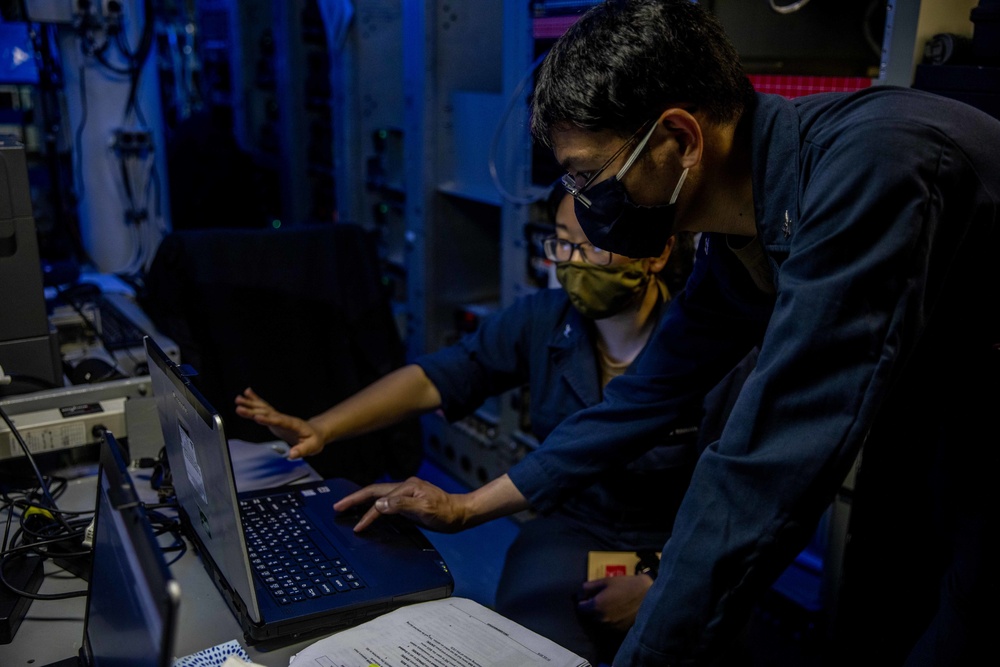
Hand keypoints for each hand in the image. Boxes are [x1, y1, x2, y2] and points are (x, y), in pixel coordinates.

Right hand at [234, 387, 324, 458]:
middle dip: (253, 410)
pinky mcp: (274, 419)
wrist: (315, 432)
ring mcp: (279, 417)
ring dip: (251, 404)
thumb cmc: (314, 440)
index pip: (279, 421)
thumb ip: (302, 450)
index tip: (257, 417)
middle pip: (267, 413)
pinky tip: (247, 394)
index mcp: (293, 424)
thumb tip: (292, 455)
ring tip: (238, 399)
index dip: (269, 419)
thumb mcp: (312, 447)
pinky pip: (264, 408)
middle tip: (240, 407)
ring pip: (263, 409)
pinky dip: (255, 401)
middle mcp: (284, 419)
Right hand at [333, 477, 469, 532]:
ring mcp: (407, 493)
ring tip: (348, 508)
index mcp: (406, 487)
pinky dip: (375, 507)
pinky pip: (387, 502)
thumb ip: (401, 505)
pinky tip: (371, 512)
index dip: (366, 513)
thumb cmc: (446, 512)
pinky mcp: (409, 501)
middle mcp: (405, 487)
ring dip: (363, 502)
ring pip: (379, 496)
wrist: (461, 514)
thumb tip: (379, 504)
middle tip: (338, 506)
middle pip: (373, 491)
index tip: (356, 525)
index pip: (379, 498)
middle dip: (355, 499)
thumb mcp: (424, 509)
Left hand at [576, 574, 653, 632]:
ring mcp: (611, 627)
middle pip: (589, 616)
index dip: (582, 601)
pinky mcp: (620, 630)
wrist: (648, 596)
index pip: (580, 608)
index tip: (587, 596)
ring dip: (601, 615)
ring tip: (610, 604)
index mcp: (596, 607)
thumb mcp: (606, 581)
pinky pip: (610, 625)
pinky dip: (610, 620)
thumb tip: (581, 592)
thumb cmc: (626, 585)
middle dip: (591, 608)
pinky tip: (618, 611)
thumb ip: (590, 586)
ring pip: (599, 622)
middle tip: (600, 598)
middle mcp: (601, 620)